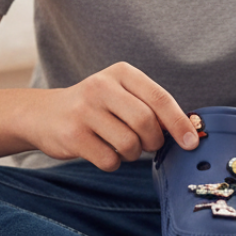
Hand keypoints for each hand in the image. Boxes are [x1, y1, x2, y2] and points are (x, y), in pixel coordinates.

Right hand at [24, 62, 197, 171]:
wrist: (44, 114)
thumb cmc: (94, 107)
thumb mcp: (120, 94)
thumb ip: (150, 107)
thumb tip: (188, 132)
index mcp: (121, 73)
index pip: (159, 97)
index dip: (179, 122)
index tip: (191, 142)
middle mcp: (101, 86)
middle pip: (145, 122)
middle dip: (154, 141)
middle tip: (149, 145)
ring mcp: (84, 110)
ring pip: (129, 144)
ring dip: (132, 154)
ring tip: (122, 146)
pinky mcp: (72, 135)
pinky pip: (109, 159)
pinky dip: (113, 162)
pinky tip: (103, 151)